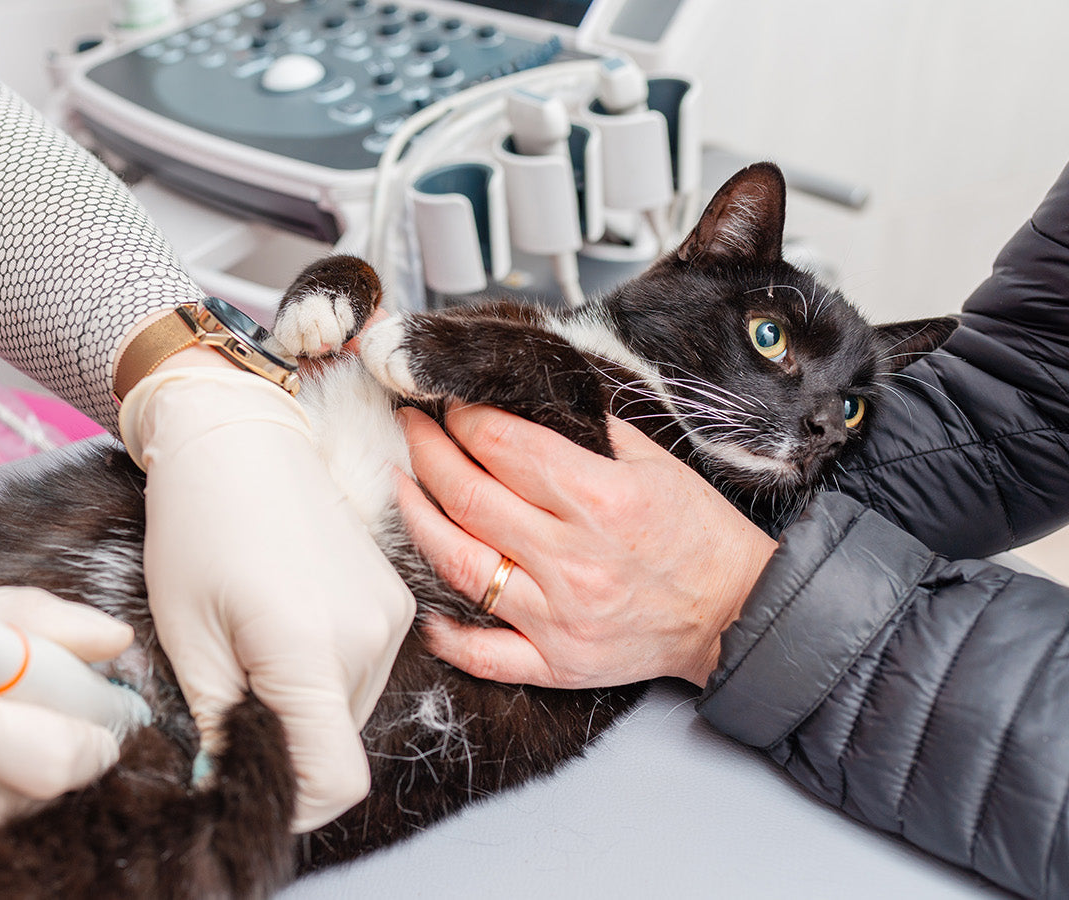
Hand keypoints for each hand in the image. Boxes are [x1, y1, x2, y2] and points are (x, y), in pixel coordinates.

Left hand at [120, 367, 413, 832]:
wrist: (241, 437)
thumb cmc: (198, 524)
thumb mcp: (185, 632)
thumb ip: (214, 722)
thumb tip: (225, 783)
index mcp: (308, 647)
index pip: (333, 778)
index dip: (289, 802)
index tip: (245, 784)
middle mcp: (368, 637)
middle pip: (339, 746)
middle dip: (287, 747)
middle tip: (231, 702)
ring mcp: (391, 617)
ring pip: (352, 711)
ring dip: (305, 709)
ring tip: (253, 653)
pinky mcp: (397, 601)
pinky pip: (364, 672)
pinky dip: (324, 676)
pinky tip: (282, 630)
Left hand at [397, 405, 775, 688]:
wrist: (736, 612)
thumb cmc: (698, 535)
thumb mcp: (654, 463)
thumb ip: (588, 430)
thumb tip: (524, 400)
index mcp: (600, 499)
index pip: (502, 446)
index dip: (461, 418)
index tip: (445, 403)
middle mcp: (573, 558)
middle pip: (468, 496)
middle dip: (426, 452)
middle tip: (409, 428)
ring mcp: (559, 615)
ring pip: (459, 564)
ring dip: (417, 519)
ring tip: (401, 486)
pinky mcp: (556, 662)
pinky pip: (483, 653)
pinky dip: (445, 632)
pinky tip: (421, 603)